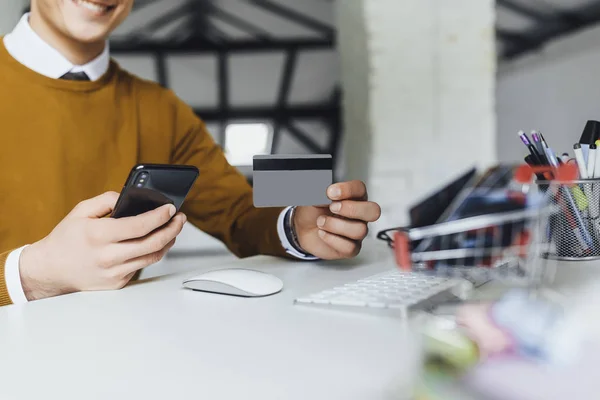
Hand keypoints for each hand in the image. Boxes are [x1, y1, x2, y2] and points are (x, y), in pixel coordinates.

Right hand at [19, 192, 185, 300]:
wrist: (50, 270)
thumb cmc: (66, 239)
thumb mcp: (80, 211)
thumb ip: (107, 200)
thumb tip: (131, 197)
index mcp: (98, 235)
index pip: (139, 226)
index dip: (160, 216)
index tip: (170, 208)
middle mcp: (107, 257)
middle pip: (153, 243)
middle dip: (172, 228)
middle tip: (180, 218)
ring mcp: (114, 273)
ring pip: (153, 257)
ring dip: (168, 241)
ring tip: (173, 228)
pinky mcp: (118, 283)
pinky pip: (142, 266)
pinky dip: (152, 253)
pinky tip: (156, 242)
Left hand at [293, 181, 380, 259]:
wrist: (303, 230)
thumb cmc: (314, 211)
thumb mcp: (314, 198)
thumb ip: (321, 193)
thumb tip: (325, 195)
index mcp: (354, 197)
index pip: (360, 189)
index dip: (347, 189)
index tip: (330, 192)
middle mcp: (360, 215)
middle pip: (373, 211)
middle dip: (352, 209)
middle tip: (332, 207)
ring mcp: (357, 232)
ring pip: (360, 230)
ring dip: (335, 225)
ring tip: (321, 222)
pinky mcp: (351, 248)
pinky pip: (350, 247)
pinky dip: (331, 239)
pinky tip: (322, 233)